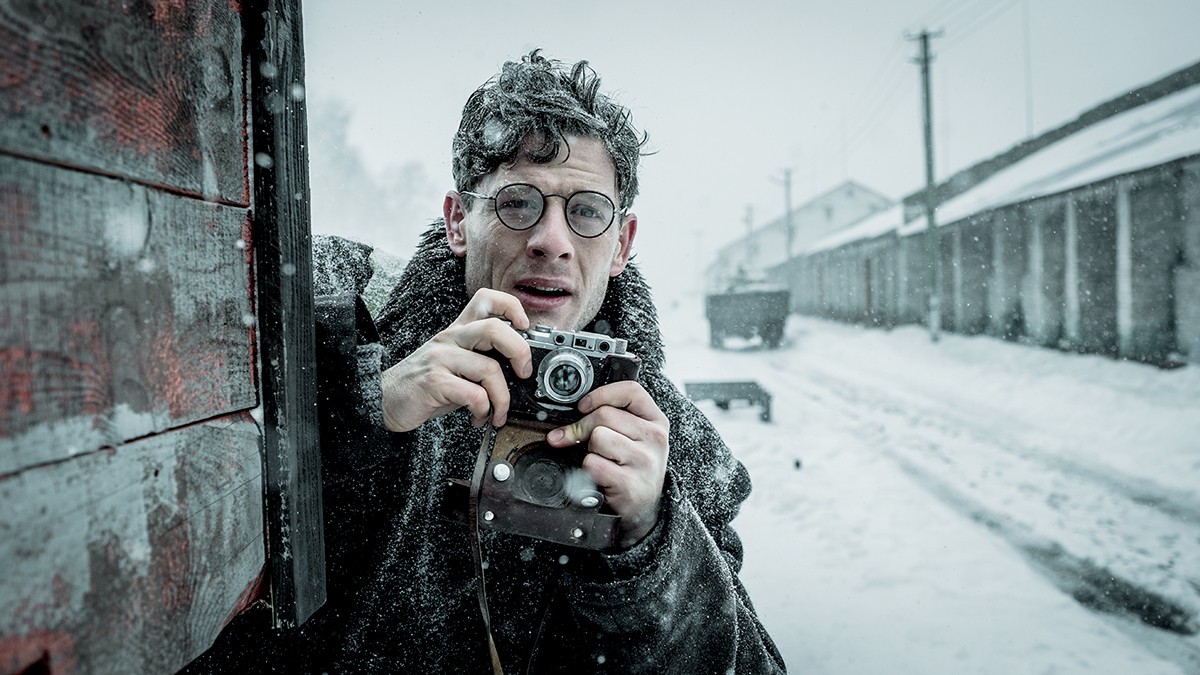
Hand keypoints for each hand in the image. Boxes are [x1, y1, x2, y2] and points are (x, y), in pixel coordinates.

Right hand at [380, 289, 532, 431]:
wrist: (384, 400)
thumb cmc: (425, 386)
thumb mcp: (455, 365)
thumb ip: (482, 360)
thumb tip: (520, 371)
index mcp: (457, 331)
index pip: (485, 299)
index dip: (512, 307)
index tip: (526, 327)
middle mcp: (450, 339)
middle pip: (495, 329)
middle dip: (520, 352)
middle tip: (523, 374)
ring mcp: (440, 359)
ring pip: (489, 369)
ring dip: (502, 398)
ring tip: (498, 413)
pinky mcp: (433, 382)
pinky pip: (473, 394)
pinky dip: (483, 410)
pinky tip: (478, 418)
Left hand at [546, 381, 669, 548]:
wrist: (642, 510)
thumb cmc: (633, 469)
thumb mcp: (634, 438)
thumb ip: (611, 418)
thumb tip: (567, 419)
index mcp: (657, 422)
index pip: (630, 391)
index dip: (601, 394)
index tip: (583, 406)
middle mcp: (655, 439)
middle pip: (605, 414)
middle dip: (583, 426)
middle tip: (578, 439)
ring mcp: (645, 462)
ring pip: (598, 437)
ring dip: (589, 450)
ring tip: (601, 461)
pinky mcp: (630, 484)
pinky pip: (592, 463)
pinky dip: (588, 470)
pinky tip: (601, 477)